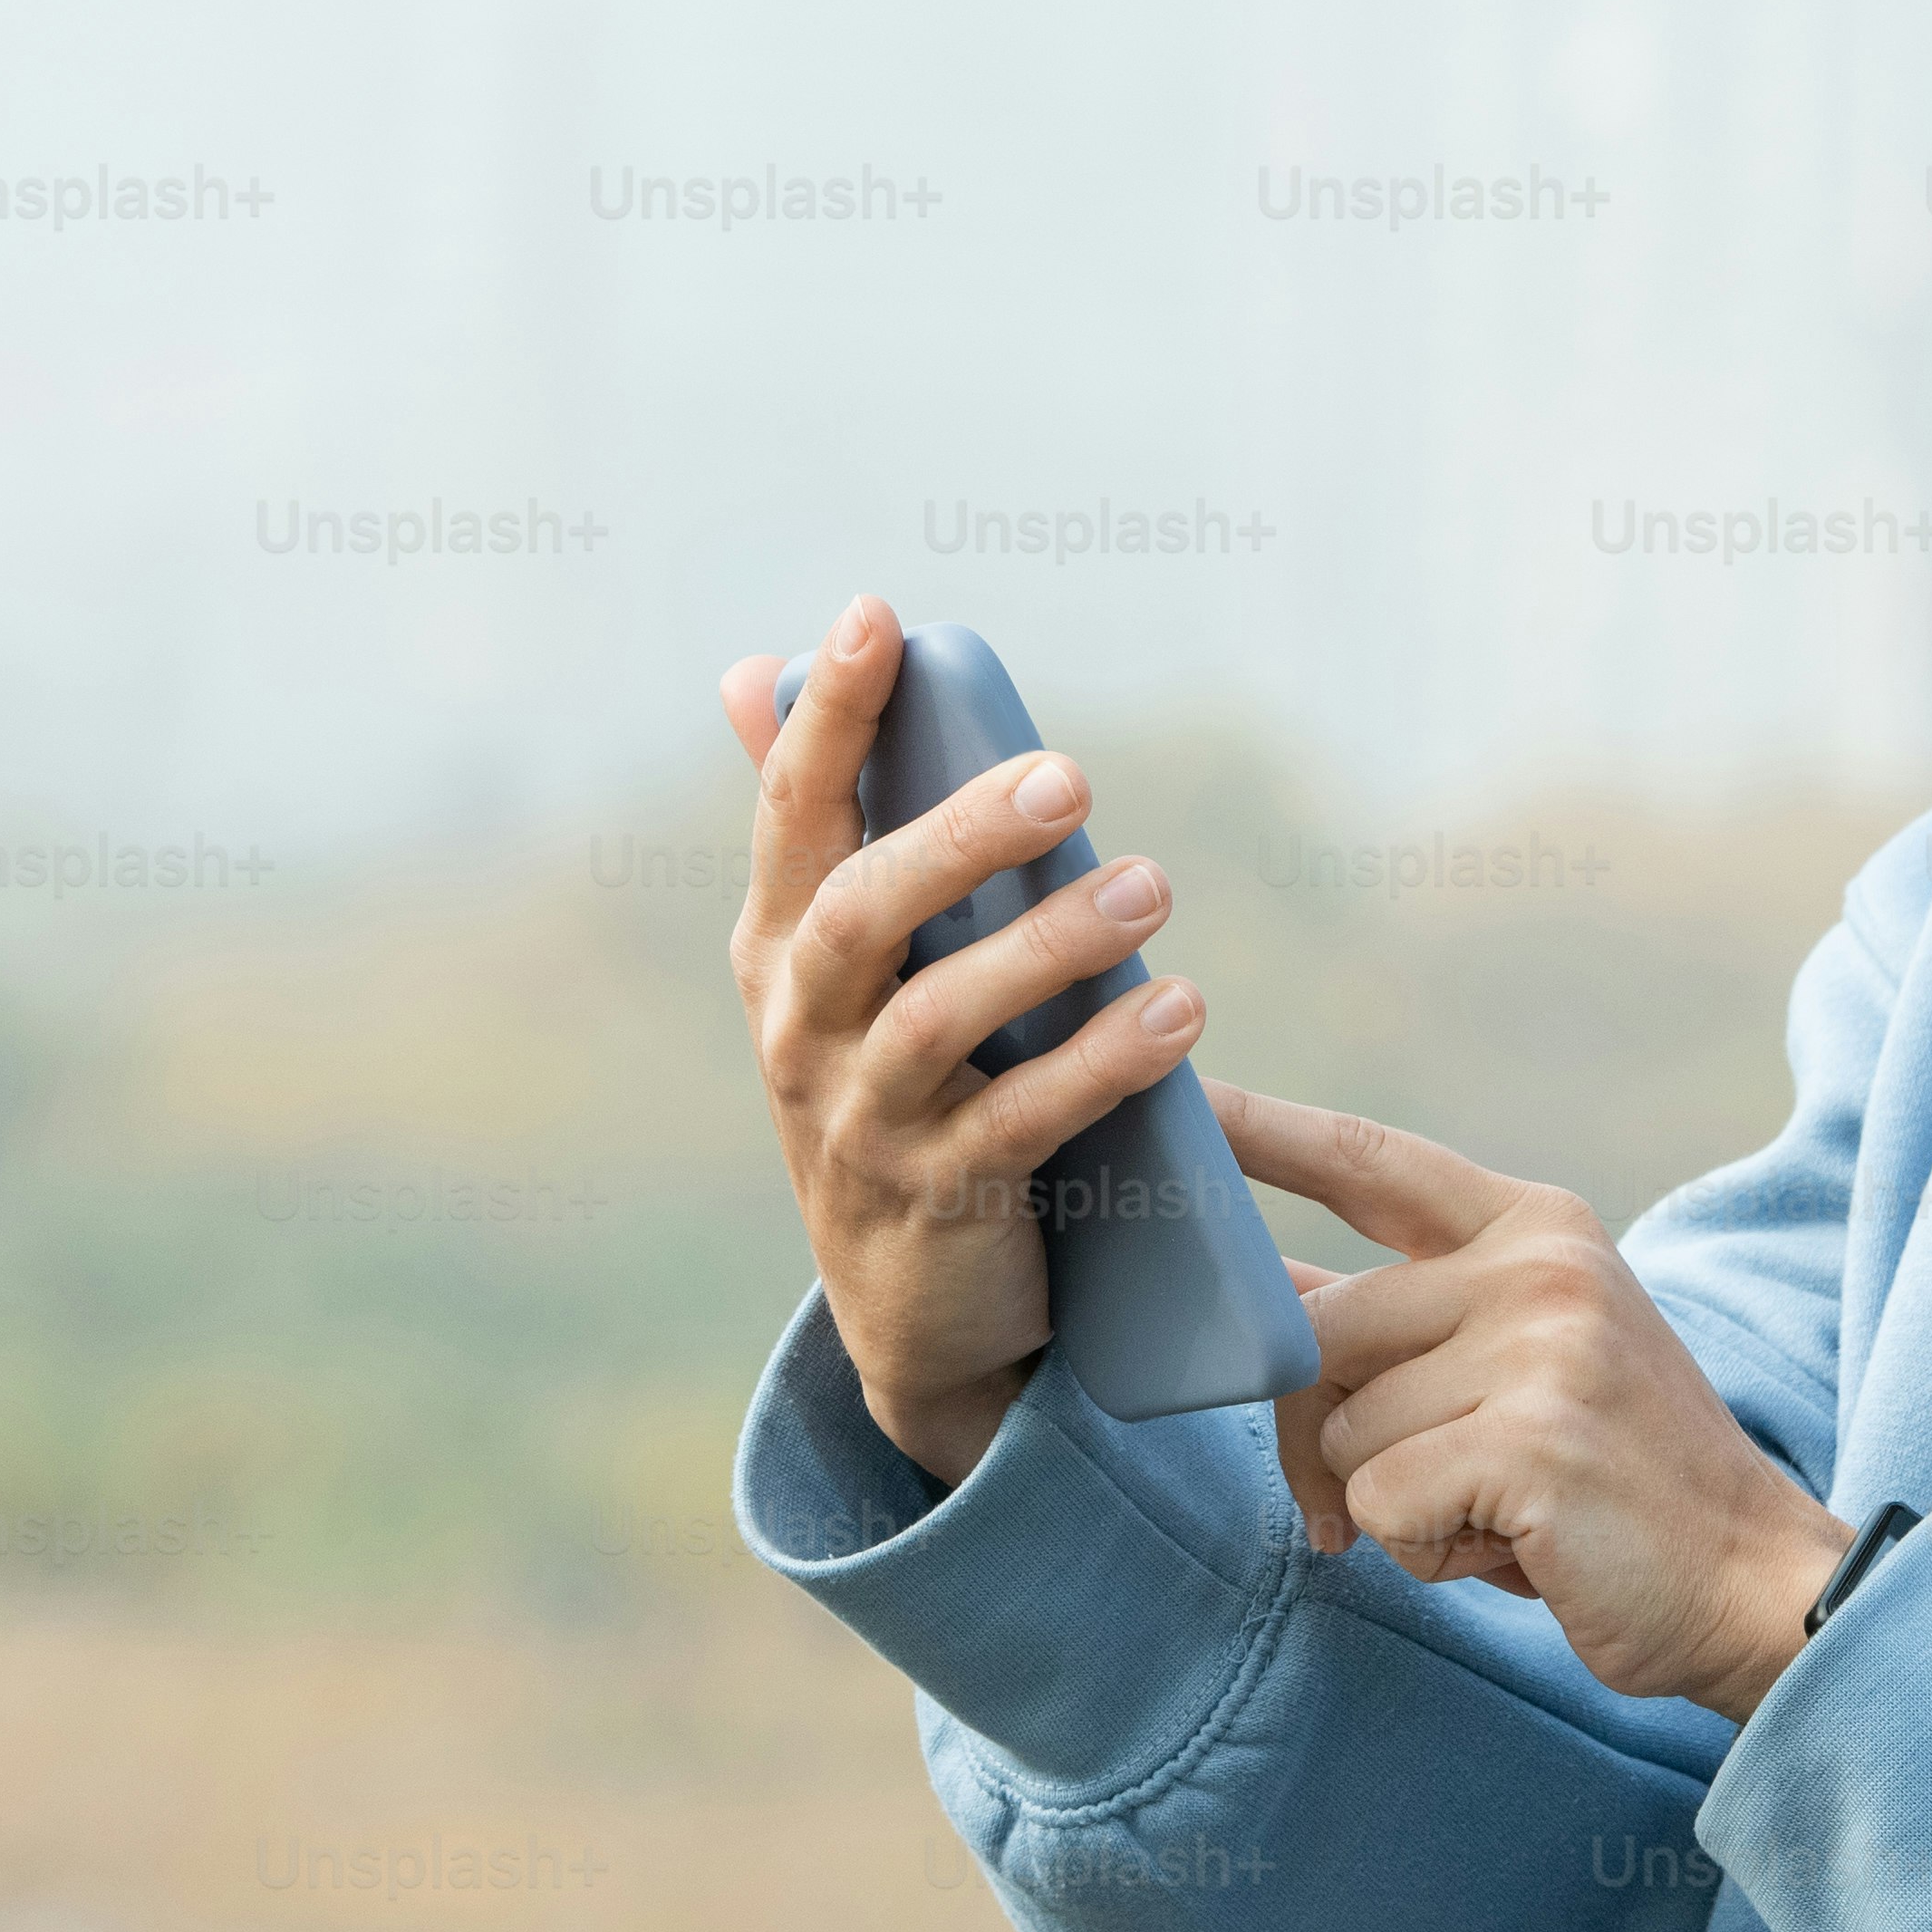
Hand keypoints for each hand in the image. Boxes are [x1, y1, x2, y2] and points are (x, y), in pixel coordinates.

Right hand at [719, 597, 1206, 1486]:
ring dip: (1052, 945)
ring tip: (1151, 888)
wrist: (914, 1316)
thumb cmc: (894, 1095)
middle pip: (862, 910)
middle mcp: (801, 1030)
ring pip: (942, 1017)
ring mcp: (863, 1121)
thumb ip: (821, 827)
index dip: (830, 716)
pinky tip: (1179, 1013)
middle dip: (958, 834)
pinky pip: (1020, 1122)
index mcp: (779, 950)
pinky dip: (1103, 1062)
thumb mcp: (841, 973)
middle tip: (1070, 774)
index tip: (876, 615)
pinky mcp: (940, 1200)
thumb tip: (752, 671)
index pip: (791, 813)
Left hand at [1214, 1086, 1855, 1721]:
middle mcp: (1537, 1266)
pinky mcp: (1532, 1439)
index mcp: (1537, 1225)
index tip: (1181, 1094)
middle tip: (1419, 1490)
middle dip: (1327, 1433)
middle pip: (1315, 1329)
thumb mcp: (1524, 1358)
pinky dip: (1425, 1550)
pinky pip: (1379, 1502)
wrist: (1754, 1580)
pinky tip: (1516, 1545)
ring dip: (1394, 1502)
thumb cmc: (1615, 1482)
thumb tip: (1263, 1295)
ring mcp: (1540, 1346)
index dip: (1264, 1130)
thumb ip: (1408, 1319)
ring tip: (1502, 1509)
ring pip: (1339, 1429)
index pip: (1369, 1157)